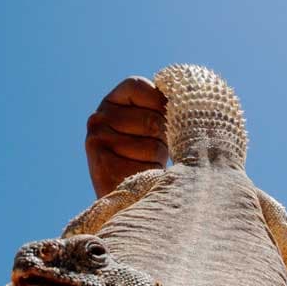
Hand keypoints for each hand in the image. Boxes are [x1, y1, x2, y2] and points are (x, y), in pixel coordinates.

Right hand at [85, 76, 168, 197]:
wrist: (128, 199)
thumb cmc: (147, 157)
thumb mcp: (153, 126)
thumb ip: (162, 108)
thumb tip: (189, 99)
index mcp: (111, 102)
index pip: (140, 86)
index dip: (160, 104)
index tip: (163, 122)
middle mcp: (98, 118)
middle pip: (152, 120)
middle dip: (162, 140)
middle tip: (151, 152)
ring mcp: (98, 142)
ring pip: (153, 146)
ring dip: (157, 160)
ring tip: (144, 166)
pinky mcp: (102, 167)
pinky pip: (145, 168)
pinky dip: (150, 177)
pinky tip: (139, 179)